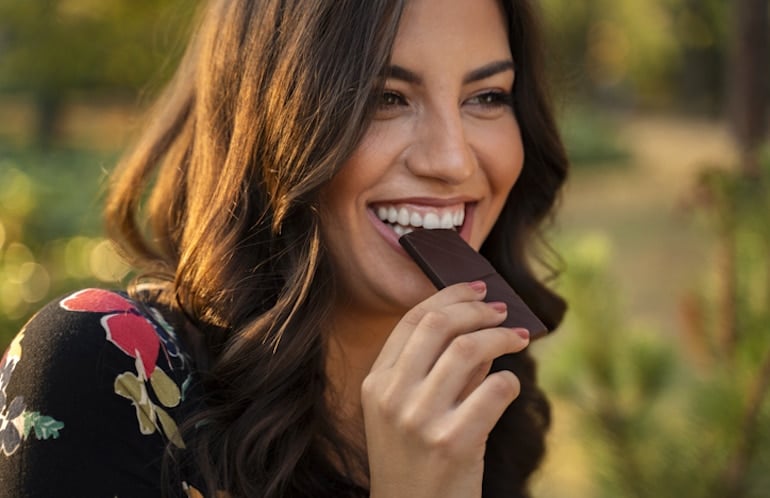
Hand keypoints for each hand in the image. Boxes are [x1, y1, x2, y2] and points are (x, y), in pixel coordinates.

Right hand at [361, 281, 529, 497]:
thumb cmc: (415, 460)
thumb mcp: (409, 412)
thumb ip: (438, 370)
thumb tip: (479, 329)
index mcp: (377, 383)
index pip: (413, 320)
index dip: (450, 296)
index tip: (478, 289)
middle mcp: (393, 397)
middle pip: (439, 325)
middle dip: (477, 308)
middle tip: (502, 309)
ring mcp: (421, 419)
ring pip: (468, 349)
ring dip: (501, 336)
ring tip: (517, 338)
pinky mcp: (454, 442)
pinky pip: (495, 389)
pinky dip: (511, 380)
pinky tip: (512, 386)